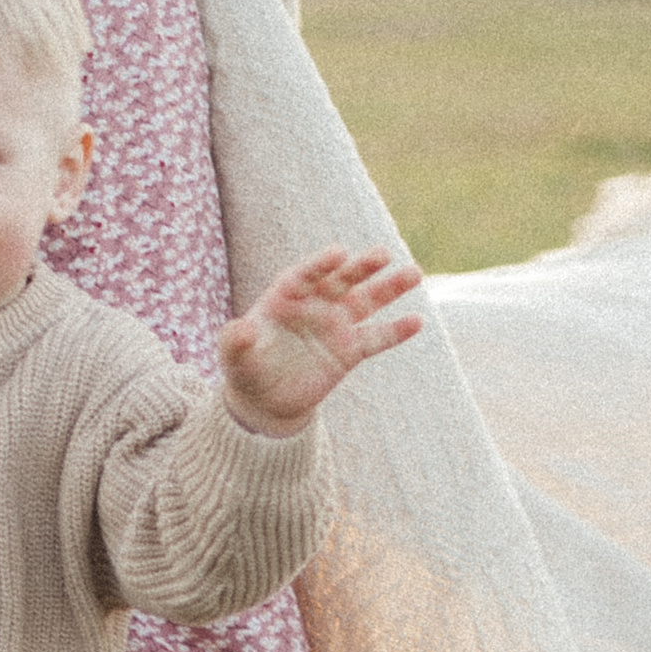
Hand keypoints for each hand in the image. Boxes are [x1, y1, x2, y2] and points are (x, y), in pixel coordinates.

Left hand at [217, 246, 423, 438]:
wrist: (266, 398)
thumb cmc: (246, 368)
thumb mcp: (233, 356)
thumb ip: (235, 340)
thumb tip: (241, 328)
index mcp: (286, 295)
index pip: (306, 274)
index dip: (321, 264)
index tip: (339, 253)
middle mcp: (315, 304)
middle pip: (342, 279)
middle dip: (362, 267)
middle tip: (383, 254)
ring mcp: (336, 325)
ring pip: (366, 301)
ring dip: (390, 288)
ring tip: (414, 273)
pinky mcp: (350, 350)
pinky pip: (376, 337)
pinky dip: (396, 330)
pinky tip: (417, 321)